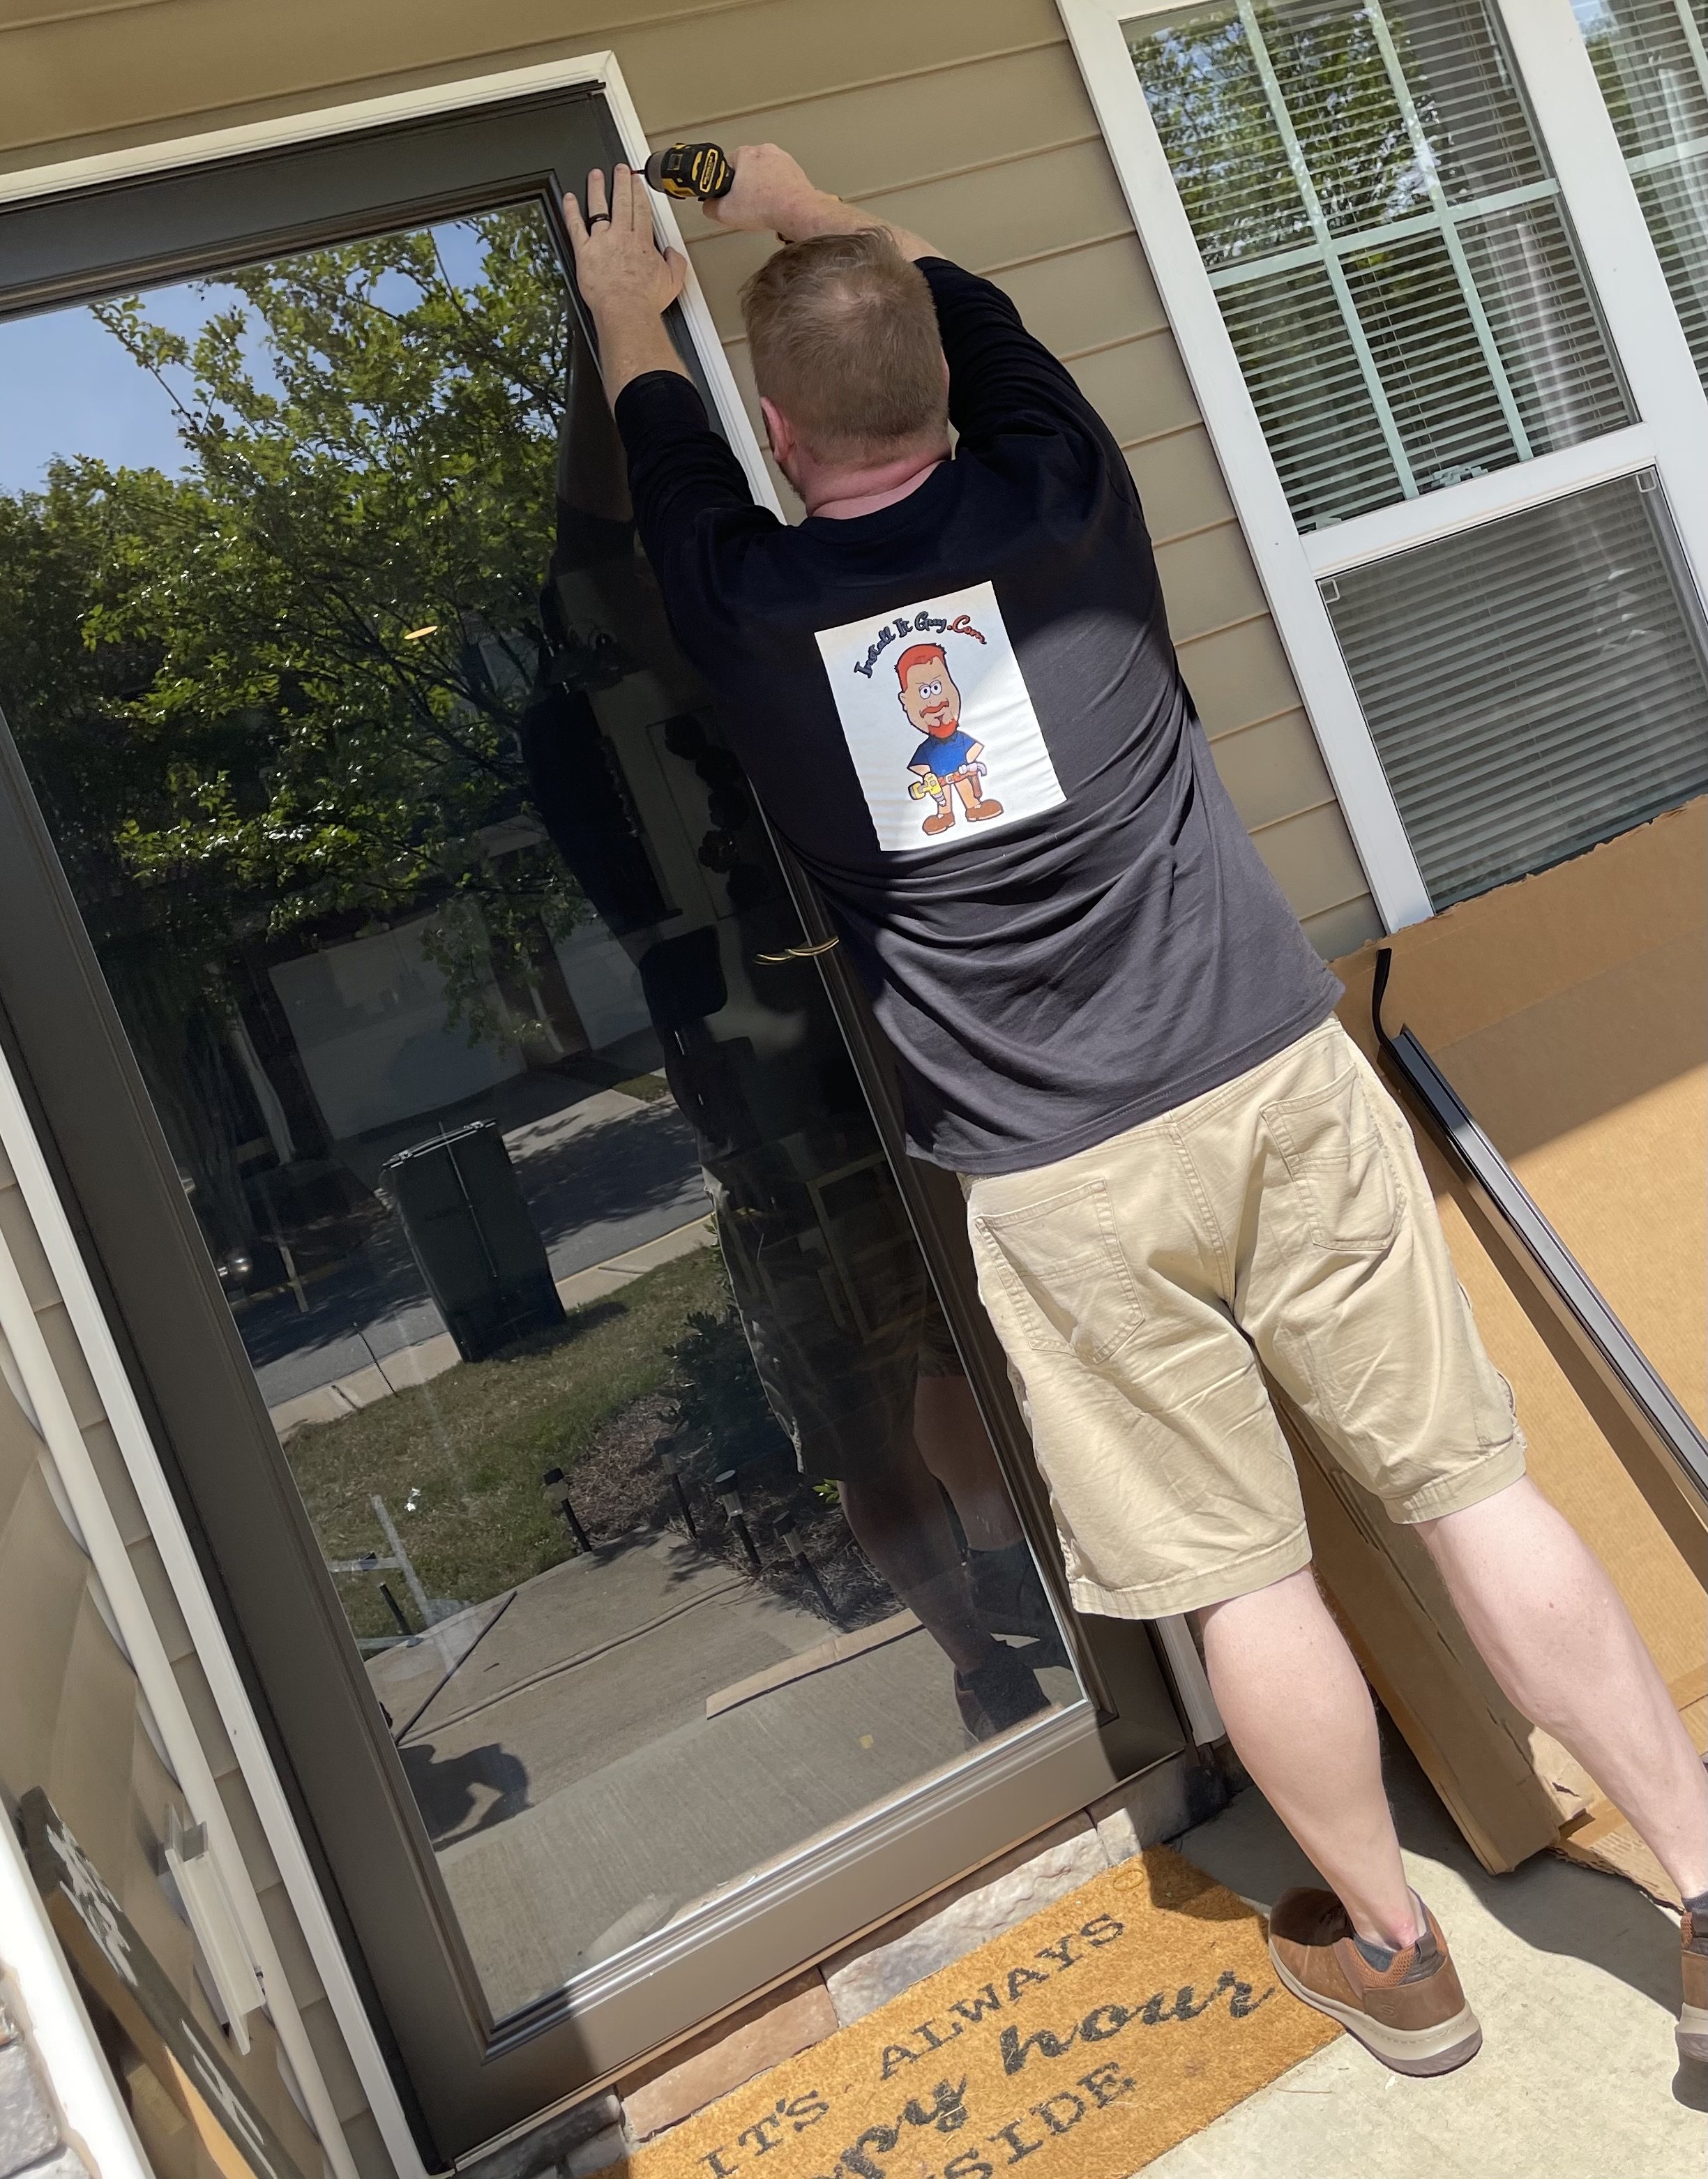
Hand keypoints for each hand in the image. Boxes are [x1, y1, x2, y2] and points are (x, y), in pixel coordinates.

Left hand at [564, 165, 686, 321]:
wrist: (626, 311)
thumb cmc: (645, 301)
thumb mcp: (673, 282)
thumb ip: (675, 262)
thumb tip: (672, 253)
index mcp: (641, 241)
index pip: (640, 209)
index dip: (638, 192)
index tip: (636, 181)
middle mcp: (621, 236)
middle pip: (621, 202)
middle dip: (621, 182)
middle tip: (620, 169)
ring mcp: (601, 242)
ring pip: (598, 208)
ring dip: (597, 188)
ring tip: (596, 175)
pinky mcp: (584, 252)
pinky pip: (575, 226)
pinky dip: (571, 211)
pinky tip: (569, 200)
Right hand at [702, 143, 836, 240]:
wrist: (796, 211)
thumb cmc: (766, 206)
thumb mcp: (725, 212)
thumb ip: (710, 207)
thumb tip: (708, 206)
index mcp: (744, 153)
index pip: (725, 165)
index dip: (724, 183)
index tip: (727, 194)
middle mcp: (764, 151)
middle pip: (747, 169)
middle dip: (744, 185)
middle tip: (745, 203)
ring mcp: (782, 159)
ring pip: (765, 174)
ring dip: (762, 187)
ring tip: (762, 206)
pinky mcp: (795, 171)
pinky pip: (781, 180)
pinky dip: (777, 191)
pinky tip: (775, 205)